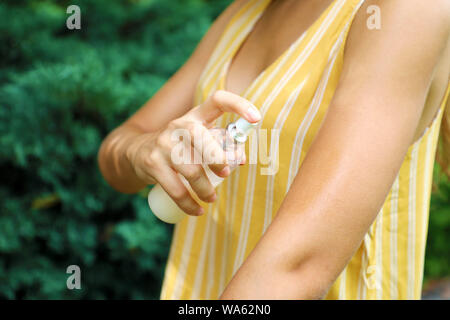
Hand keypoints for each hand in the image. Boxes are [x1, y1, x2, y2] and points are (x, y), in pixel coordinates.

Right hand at [126, 90, 260, 215]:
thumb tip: (241, 159)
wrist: (136, 152)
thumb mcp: (197, 140)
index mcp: (195, 116)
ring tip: (212, 198)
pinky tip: (197, 210)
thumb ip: (219, 146)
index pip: (217, 100)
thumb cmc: (179, 146)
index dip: (238, 105)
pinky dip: (188, 203)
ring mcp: (163, 143)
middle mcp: (178, 125)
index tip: (256, 118)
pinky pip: (175, 188)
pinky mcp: (152, 163)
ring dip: (205, 188)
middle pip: (199, 135)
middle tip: (225, 174)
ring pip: (189, 168)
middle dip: (216, 157)